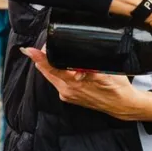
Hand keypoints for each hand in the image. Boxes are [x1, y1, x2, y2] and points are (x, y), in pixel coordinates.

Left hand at [22, 46, 151, 120]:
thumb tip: (76, 63)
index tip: (29, 50)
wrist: (122, 105)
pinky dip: (58, 72)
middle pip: (48, 72)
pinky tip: (64, 67)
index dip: (40, 58)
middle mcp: (67, 91)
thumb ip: (88, 68)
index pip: (52, 68)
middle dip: (44, 58)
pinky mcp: (71, 97)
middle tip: (47, 45)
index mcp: (73, 84)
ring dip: (51, 65)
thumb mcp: (104, 74)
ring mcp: (68, 95)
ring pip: (52, 77)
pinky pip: (59, 82)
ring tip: (53, 53)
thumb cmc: (117, 88)